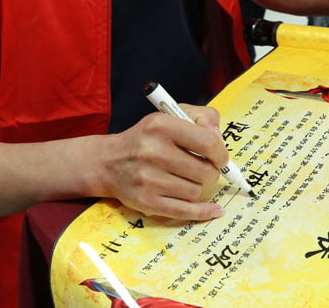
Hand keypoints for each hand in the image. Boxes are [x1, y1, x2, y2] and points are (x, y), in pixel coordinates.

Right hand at [93, 104, 227, 220]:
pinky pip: (185, 211)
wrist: (108, 162)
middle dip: (211, 171)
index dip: (221, 152)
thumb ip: (202, 117)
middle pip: (205, 171)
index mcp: (161, 126)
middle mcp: (153, 152)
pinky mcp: (146, 202)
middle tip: (203, 168)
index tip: (220, 157)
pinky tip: (214, 210)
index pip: (207, 142)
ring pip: (196, 191)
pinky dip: (203, 211)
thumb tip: (220, 140)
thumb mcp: (170, 116)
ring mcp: (148, 180)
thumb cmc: (146, 138)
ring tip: (184, 178)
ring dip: (197, 186)